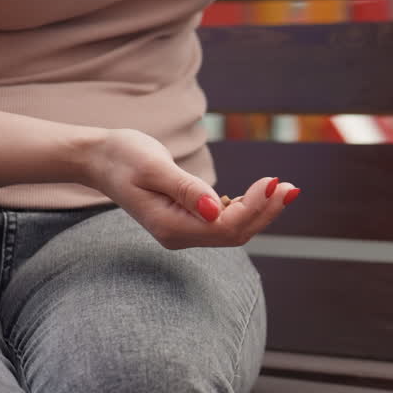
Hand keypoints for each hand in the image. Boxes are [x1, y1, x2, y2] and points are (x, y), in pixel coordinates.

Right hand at [81, 129, 299, 249]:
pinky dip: (247, 208)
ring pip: (234, 230)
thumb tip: (215, 207)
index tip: (274, 182)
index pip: (225, 226)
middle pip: (235, 233)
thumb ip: (185, 189)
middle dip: (266, 211)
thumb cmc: (124, 157)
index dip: (255, 207)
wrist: (101, 159)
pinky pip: (225, 222)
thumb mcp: (153, 167)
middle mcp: (180, 236)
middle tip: (291, 187)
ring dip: (262, 210)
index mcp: (171, 227)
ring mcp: (185, 231)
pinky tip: (262, 192)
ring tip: (285, 188)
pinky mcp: (189, 221)